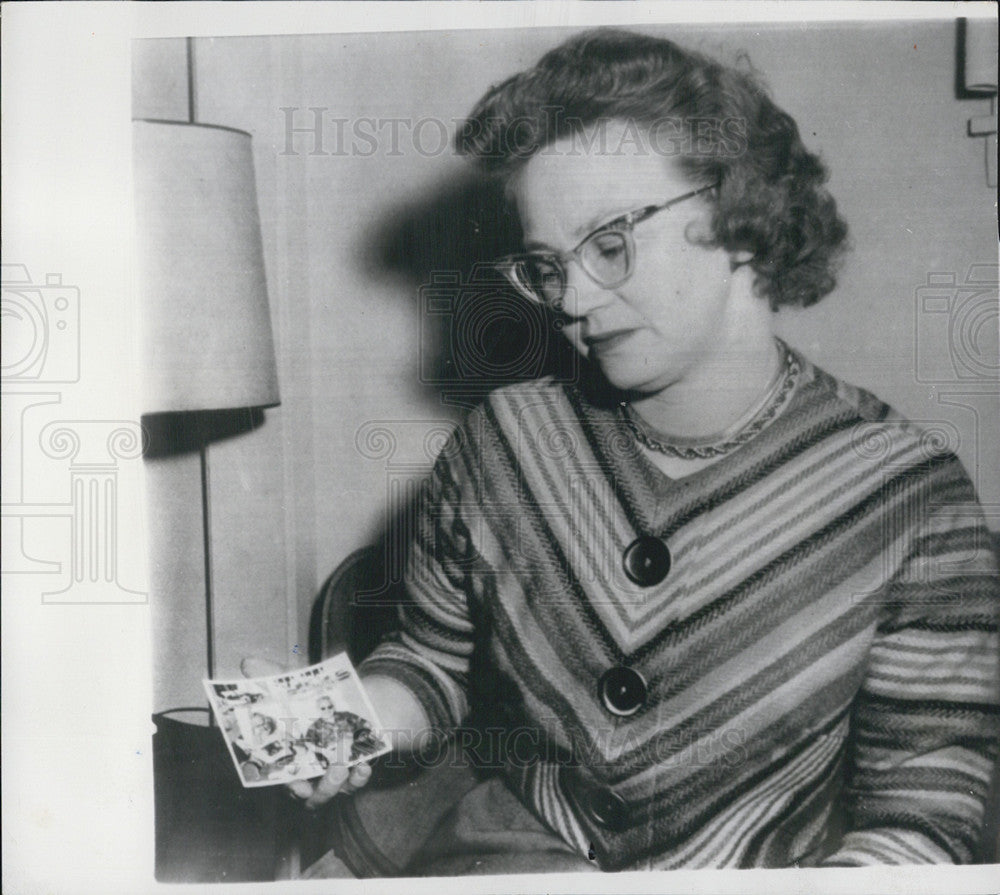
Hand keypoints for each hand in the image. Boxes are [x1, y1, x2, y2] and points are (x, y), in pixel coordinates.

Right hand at [240, 656, 372, 807]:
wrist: (356, 698)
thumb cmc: (318, 700)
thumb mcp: (297, 686)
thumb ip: (274, 677)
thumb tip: (248, 663)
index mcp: (293, 759)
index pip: (287, 780)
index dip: (290, 785)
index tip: (295, 783)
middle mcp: (314, 773)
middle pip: (313, 796)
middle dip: (320, 790)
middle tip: (327, 771)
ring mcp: (337, 774)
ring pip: (336, 791)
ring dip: (338, 783)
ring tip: (342, 764)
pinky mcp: (358, 768)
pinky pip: (359, 780)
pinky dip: (361, 776)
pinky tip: (364, 763)